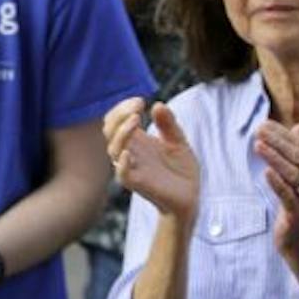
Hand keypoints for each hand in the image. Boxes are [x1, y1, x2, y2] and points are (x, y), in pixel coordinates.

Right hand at [105, 96, 199, 222]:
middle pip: (109, 130)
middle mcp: (130, 152)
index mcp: (136, 141)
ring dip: (122, 132)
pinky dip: (121, 163)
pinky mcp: (138, 184)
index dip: (123, 108)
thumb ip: (168, 124)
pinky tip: (128, 153)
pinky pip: (122, 174)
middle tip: (138, 106)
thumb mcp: (178, 141)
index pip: (116, 120)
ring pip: (113, 148)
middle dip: (119, 114)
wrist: (190, 198)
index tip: (141, 101)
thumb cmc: (181, 170)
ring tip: (136, 120)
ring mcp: (132, 167)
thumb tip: (157, 104)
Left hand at [254, 121, 298, 281]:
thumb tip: (298, 128)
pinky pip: (290, 200)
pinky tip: (266, 172)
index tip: (264, 123)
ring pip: (295, 176)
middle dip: (280, 142)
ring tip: (258, 144)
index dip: (284, 136)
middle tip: (259, 128)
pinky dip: (279, 184)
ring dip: (276, 158)